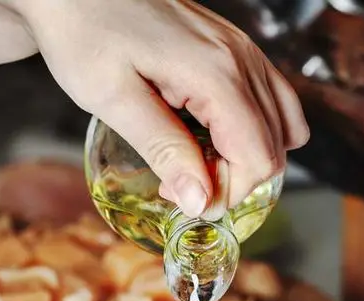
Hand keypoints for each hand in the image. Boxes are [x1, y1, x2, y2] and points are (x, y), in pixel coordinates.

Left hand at [5, 0, 308, 213]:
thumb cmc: (85, 35)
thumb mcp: (113, 100)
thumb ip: (163, 149)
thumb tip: (201, 200)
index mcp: (216, 75)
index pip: (257, 159)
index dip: (226, 195)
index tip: (182, 202)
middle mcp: (241, 59)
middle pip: (273, 148)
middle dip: (232, 182)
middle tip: (178, 187)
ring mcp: (242, 50)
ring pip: (279, 125)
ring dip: (242, 160)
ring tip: (191, 164)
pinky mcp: (233, 49)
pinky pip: (269, 100)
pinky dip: (249, 132)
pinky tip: (209, 138)